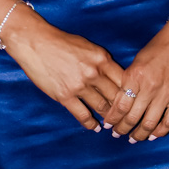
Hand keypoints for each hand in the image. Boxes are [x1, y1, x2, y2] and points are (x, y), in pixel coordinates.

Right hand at [5, 18, 124, 131]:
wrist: (36, 42)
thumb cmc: (61, 41)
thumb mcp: (87, 46)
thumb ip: (101, 61)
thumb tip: (113, 76)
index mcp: (102, 58)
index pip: (123, 80)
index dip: (130, 93)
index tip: (132, 102)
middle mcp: (94, 72)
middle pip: (115, 96)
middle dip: (122, 109)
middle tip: (125, 118)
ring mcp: (79, 85)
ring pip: (101, 107)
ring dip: (108, 118)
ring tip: (111, 124)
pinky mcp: (65, 96)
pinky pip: (83, 115)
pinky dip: (91, 124)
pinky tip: (94, 127)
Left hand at [100, 23, 168, 141]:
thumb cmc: (159, 45)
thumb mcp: (138, 59)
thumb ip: (130, 78)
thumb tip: (121, 97)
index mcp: (135, 75)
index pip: (119, 105)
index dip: (112, 118)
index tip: (108, 124)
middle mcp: (149, 87)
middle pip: (132, 117)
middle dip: (122, 129)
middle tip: (117, 134)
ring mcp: (166, 94)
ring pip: (149, 124)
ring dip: (139, 134)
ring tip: (133, 138)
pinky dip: (159, 132)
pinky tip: (153, 136)